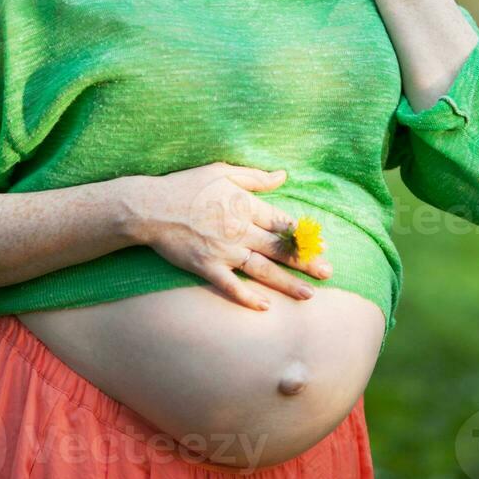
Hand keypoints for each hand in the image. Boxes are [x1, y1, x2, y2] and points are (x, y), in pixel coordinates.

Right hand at [132, 161, 333, 309]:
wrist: (150, 207)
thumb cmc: (185, 186)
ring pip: (262, 270)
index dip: (302, 234)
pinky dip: (247, 297)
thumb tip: (283, 175)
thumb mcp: (221, 171)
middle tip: (329, 272)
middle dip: (306, 261)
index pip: (282, 222)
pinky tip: (265, 306)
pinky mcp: (206, 267)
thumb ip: (255, 177)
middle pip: (279, 248)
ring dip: (287, 283)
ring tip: (309, 294)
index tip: (321, 243)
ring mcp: (223, 251)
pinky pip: (231, 286)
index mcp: (244, 206)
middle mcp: (238, 230)